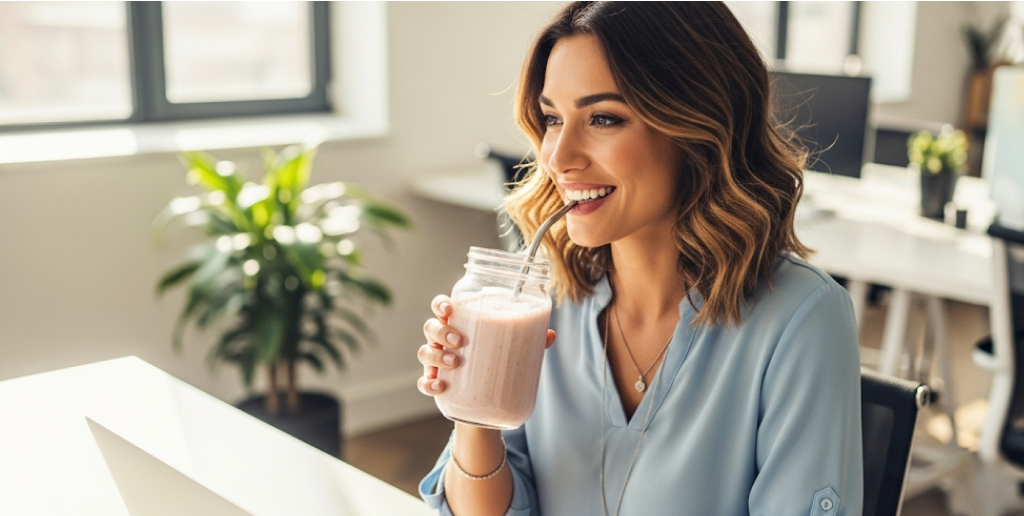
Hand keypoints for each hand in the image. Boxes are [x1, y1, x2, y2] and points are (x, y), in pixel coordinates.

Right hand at [416, 294, 556, 396]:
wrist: (485, 400)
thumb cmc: (495, 361)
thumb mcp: (511, 349)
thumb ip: (528, 340)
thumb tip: (550, 334)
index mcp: (459, 324)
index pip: (442, 307)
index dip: (441, 304)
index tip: (450, 309)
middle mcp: (443, 341)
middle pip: (430, 328)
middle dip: (441, 331)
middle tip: (459, 341)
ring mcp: (436, 363)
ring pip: (424, 353)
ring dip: (435, 356)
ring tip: (454, 362)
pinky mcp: (436, 384)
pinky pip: (423, 383)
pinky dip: (428, 384)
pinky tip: (440, 387)